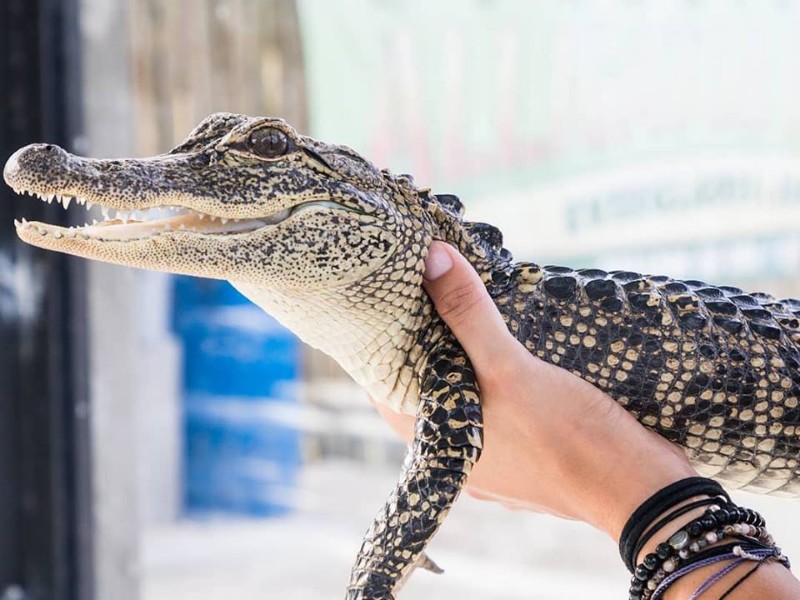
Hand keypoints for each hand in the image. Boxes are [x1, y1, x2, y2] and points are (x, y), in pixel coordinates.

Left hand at [376, 241, 695, 539]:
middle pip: (425, 384)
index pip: (386, 383)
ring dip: (466, 354)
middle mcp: (454, 450)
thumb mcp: (510, 367)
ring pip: (463, 392)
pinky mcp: (523, 449)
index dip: (384, 341)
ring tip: (469, 306)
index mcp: (435, 437)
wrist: (639, 489)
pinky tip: (510, 345)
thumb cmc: (568, 438)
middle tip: (433, 288)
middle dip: (429, 340)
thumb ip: (467, 314)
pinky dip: (495, 374)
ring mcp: (490, 453)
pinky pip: (495, 403)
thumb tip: (430, 259)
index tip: (392, 299)